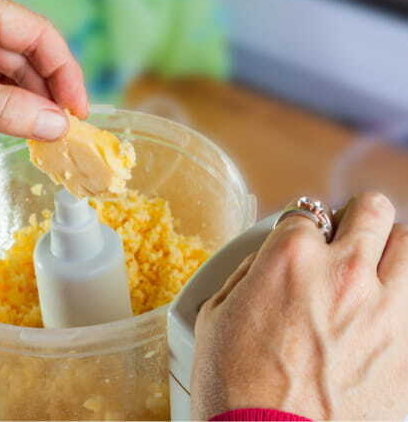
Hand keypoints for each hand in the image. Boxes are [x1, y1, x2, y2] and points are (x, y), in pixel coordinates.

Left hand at [0, 0, 86, 140]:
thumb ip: (9, 110)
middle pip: (25, 52)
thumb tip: (58, 126)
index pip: (37, 33)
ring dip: (27, 100)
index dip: (64, 71)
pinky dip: (4, 104)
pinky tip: (19, 124)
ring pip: (7, 70)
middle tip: (64, 128)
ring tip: (46, 132)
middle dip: (46, 90)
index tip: (77, 109)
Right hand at [192, 192, 407, 419]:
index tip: (301, 242)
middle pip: (370, 212)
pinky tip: (381, 317)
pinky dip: (400, 301)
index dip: (299, 228)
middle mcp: (345, 274)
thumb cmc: (237, 392)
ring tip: (375, 272)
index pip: (306, 212)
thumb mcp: (216, 318)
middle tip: (346, 240)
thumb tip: (265, 263)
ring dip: (390, 253)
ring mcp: (388, 310)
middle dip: (356, 220)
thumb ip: (248, 275)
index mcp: (290, 259)